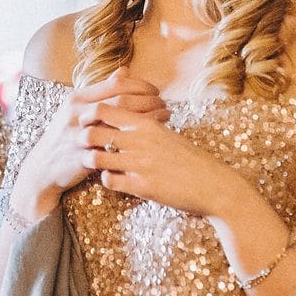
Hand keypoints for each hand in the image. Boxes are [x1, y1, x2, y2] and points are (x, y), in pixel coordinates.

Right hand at [16, 67, 168, 216]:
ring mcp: (80, 135)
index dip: (140, 85)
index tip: (156, 91)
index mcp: (77, 98)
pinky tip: (150, 141)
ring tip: (164, 119)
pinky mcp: (85, 156)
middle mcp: (77, 114)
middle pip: (122, 100)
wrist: (43, 170)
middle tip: (165, 105)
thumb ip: (101, 90)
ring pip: (122, 121)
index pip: (116, 84)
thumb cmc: (64, 137)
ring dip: (148, 119)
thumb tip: (125, 71)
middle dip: (149, 101)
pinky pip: (117, 147)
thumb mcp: (77, 110)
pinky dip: (137, 142)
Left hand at [87, 113, 256, 220]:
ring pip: (96, 158)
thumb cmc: (190, 159)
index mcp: (146, 124)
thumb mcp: (166, 134)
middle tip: (82, 144)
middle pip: (93, 132)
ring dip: (91, 160)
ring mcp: (139, 164)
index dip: (89, 114)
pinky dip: (105, 180)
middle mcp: (140, 141)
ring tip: (94, 162)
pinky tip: (112, 179)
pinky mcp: (142, 186)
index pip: (105, 108)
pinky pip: (109, 181)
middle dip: (82, 138)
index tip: (86, 121)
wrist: (213, 185)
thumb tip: (127, 109)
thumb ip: (145, 121)